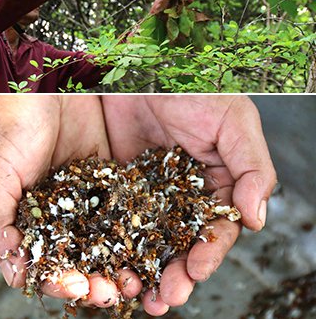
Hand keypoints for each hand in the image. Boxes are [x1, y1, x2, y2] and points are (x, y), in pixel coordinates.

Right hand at [0, 96, 143, 307]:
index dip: (59, 281)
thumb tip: (14, 273)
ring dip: (121, 264)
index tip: (78, 285)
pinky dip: (139, 232)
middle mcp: (54, 214)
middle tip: (114, 291)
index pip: (42, 265)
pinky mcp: (109, 177)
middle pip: (78, 261)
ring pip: (106, 243)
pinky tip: (152, 243)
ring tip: (137, 276)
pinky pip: (126, 211)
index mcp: (22, 221)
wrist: (39, 80)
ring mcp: (83, 197)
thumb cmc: (4, 125)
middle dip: (96, 281)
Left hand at [101, 95, 275, 315]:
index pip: (215, 231)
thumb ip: (250, 170)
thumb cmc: (193, 87)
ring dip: (141, 272)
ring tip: (133, 294)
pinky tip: (104, 265)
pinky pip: (110, 221)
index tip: (194, 271)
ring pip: (144, 242)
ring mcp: (145, 193)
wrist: (138, 64)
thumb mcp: (232, 121)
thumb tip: (255, 220)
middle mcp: (180, 196)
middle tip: (161, 300)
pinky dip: (109, 246)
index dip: (207, 253)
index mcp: (214, 186)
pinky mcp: (112, 185)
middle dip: (172, 276)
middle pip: (177, 246)